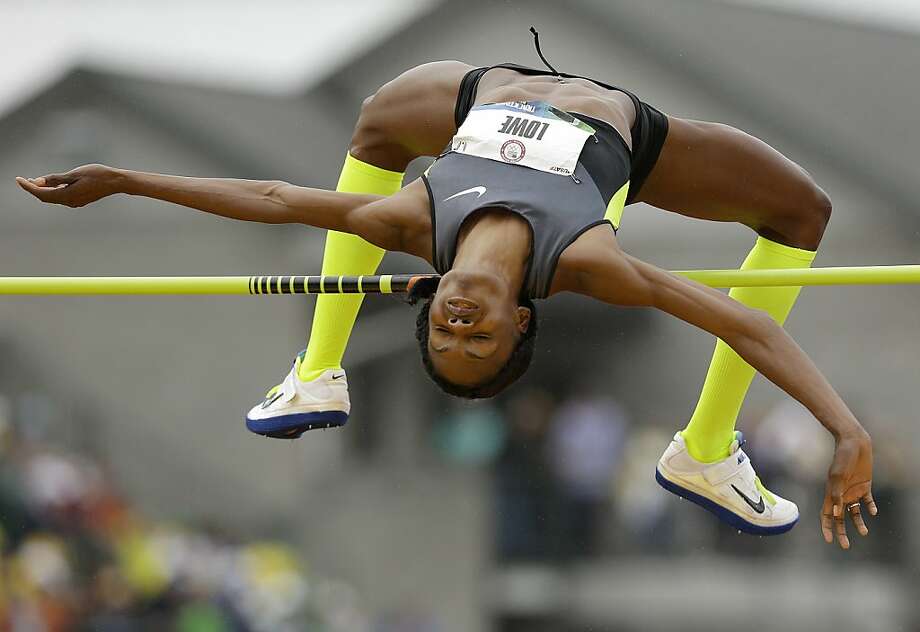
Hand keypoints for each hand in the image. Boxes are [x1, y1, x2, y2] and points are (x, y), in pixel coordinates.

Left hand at [16, 164, 121, 207]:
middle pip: (46, 198)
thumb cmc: (97, 175)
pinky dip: (53, 191)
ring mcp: (76, 203)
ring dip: (43, 190)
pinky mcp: (80, 200)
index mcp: (68, 195)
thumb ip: (55, 179)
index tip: (18, 180)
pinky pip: (61, 197)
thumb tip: (37, 182)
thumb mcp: (74, 174)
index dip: (28, 187)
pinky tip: (51, 185)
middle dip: (33, 189)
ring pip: (53, 198)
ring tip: (33, 181)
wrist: (116, 182)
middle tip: (22, 180)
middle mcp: (70, 202)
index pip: (41, 193)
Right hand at [821, 430, 875, 549]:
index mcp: (830, 492)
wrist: (854, 443)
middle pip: (839, 517)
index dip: (827, 528)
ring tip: (864, 533)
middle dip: (841, 531)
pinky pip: (867, 500)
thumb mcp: (838, 476)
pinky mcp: (864, 485)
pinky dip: (870, 507)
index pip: (826, 515)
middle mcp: (840, 494)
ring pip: (853, 511)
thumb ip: (836, 495)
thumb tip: (835, 514)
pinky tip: (872, 512)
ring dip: (858, 523)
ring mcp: (852, 490)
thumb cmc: (842, 458)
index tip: (829, 540)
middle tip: (845, 546)